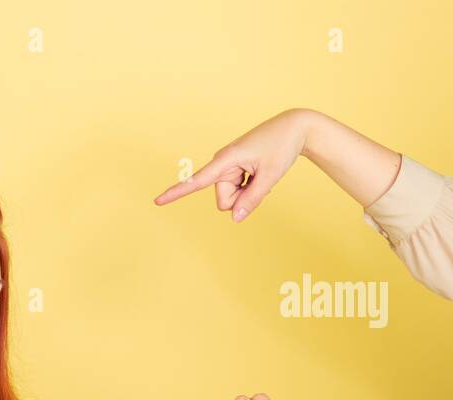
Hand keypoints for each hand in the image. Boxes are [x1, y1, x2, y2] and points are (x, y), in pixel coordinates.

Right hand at [153, 108, 313, 221]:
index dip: (176, 192)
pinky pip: (237, 191)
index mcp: (225, 160)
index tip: (157, 201)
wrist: (295, 127)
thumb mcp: (270, 175)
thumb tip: (235, 218)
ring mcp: (228, 167)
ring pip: (231, 198)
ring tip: (262, 174)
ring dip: (248, 194)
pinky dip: (250, 188)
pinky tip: (261, 173)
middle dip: (241, 199)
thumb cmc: (282, 146)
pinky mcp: (235, 169)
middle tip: (261, 180)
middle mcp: (222, 163)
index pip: (197, 181)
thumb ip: (252, 199)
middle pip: (223, 200)